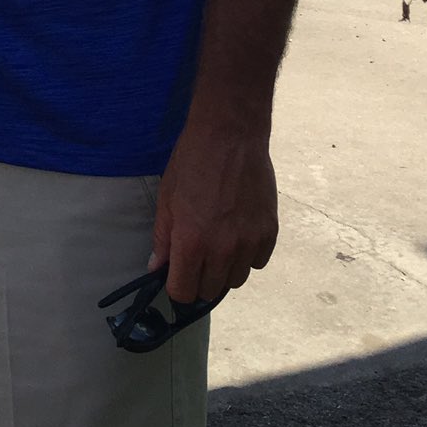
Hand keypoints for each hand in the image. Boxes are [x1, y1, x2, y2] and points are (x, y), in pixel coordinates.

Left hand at [151, 112, 278, 303]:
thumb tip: (156, 268)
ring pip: (236, 280)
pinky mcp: (270, 232)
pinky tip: (239, 231)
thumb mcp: (167, 198)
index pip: (184, 292)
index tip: (178, 272)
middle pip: (210, 290)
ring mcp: (249, 242)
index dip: (177, 285)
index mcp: (191, 243)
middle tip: (198, 254)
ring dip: (225, 268)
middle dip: (200, 278)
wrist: (230, 135)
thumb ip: (163, 238)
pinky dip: (248, 254)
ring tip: (220, 240)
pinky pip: (258, 262)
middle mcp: (222, 250)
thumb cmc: (192, 162)